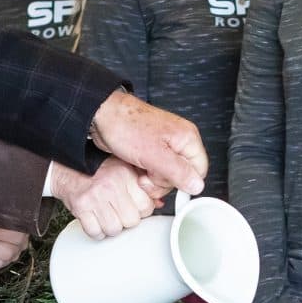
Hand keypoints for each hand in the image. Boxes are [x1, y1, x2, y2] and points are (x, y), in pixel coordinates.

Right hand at [48, 156, 158, 238]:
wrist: (66, 170)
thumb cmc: (97, 171)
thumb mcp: (123, 170)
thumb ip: (143, 185)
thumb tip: (160, 203)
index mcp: (124, 174)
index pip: (146, 206)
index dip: (142, 211)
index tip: (134, 207)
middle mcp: (110, 185)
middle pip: (131, 221)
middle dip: (127, 220)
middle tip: (119, 212)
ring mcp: (94, 198)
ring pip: (114, 230)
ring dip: (111, 227)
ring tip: (107, 215)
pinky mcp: (80, 208)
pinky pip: (95, 233)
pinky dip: (96, 232)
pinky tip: (96, 221)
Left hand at [90, 91, 204, 201]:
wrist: (102, 116)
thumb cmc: (125, 126)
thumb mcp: (154, 154)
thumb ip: (178, 171)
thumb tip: (197, 186)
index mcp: (187, 138)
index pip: (199, 171)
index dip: (183, 182)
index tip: (165, 183)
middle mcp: (178, 142)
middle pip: (182, 176)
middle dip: (162, 181)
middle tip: (147, 174)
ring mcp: (164, 147)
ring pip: (167, 176)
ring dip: (152, 180)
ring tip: (139, 170)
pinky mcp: (151, 152)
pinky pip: (155, 172)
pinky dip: (145, 176)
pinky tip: (136, 172)